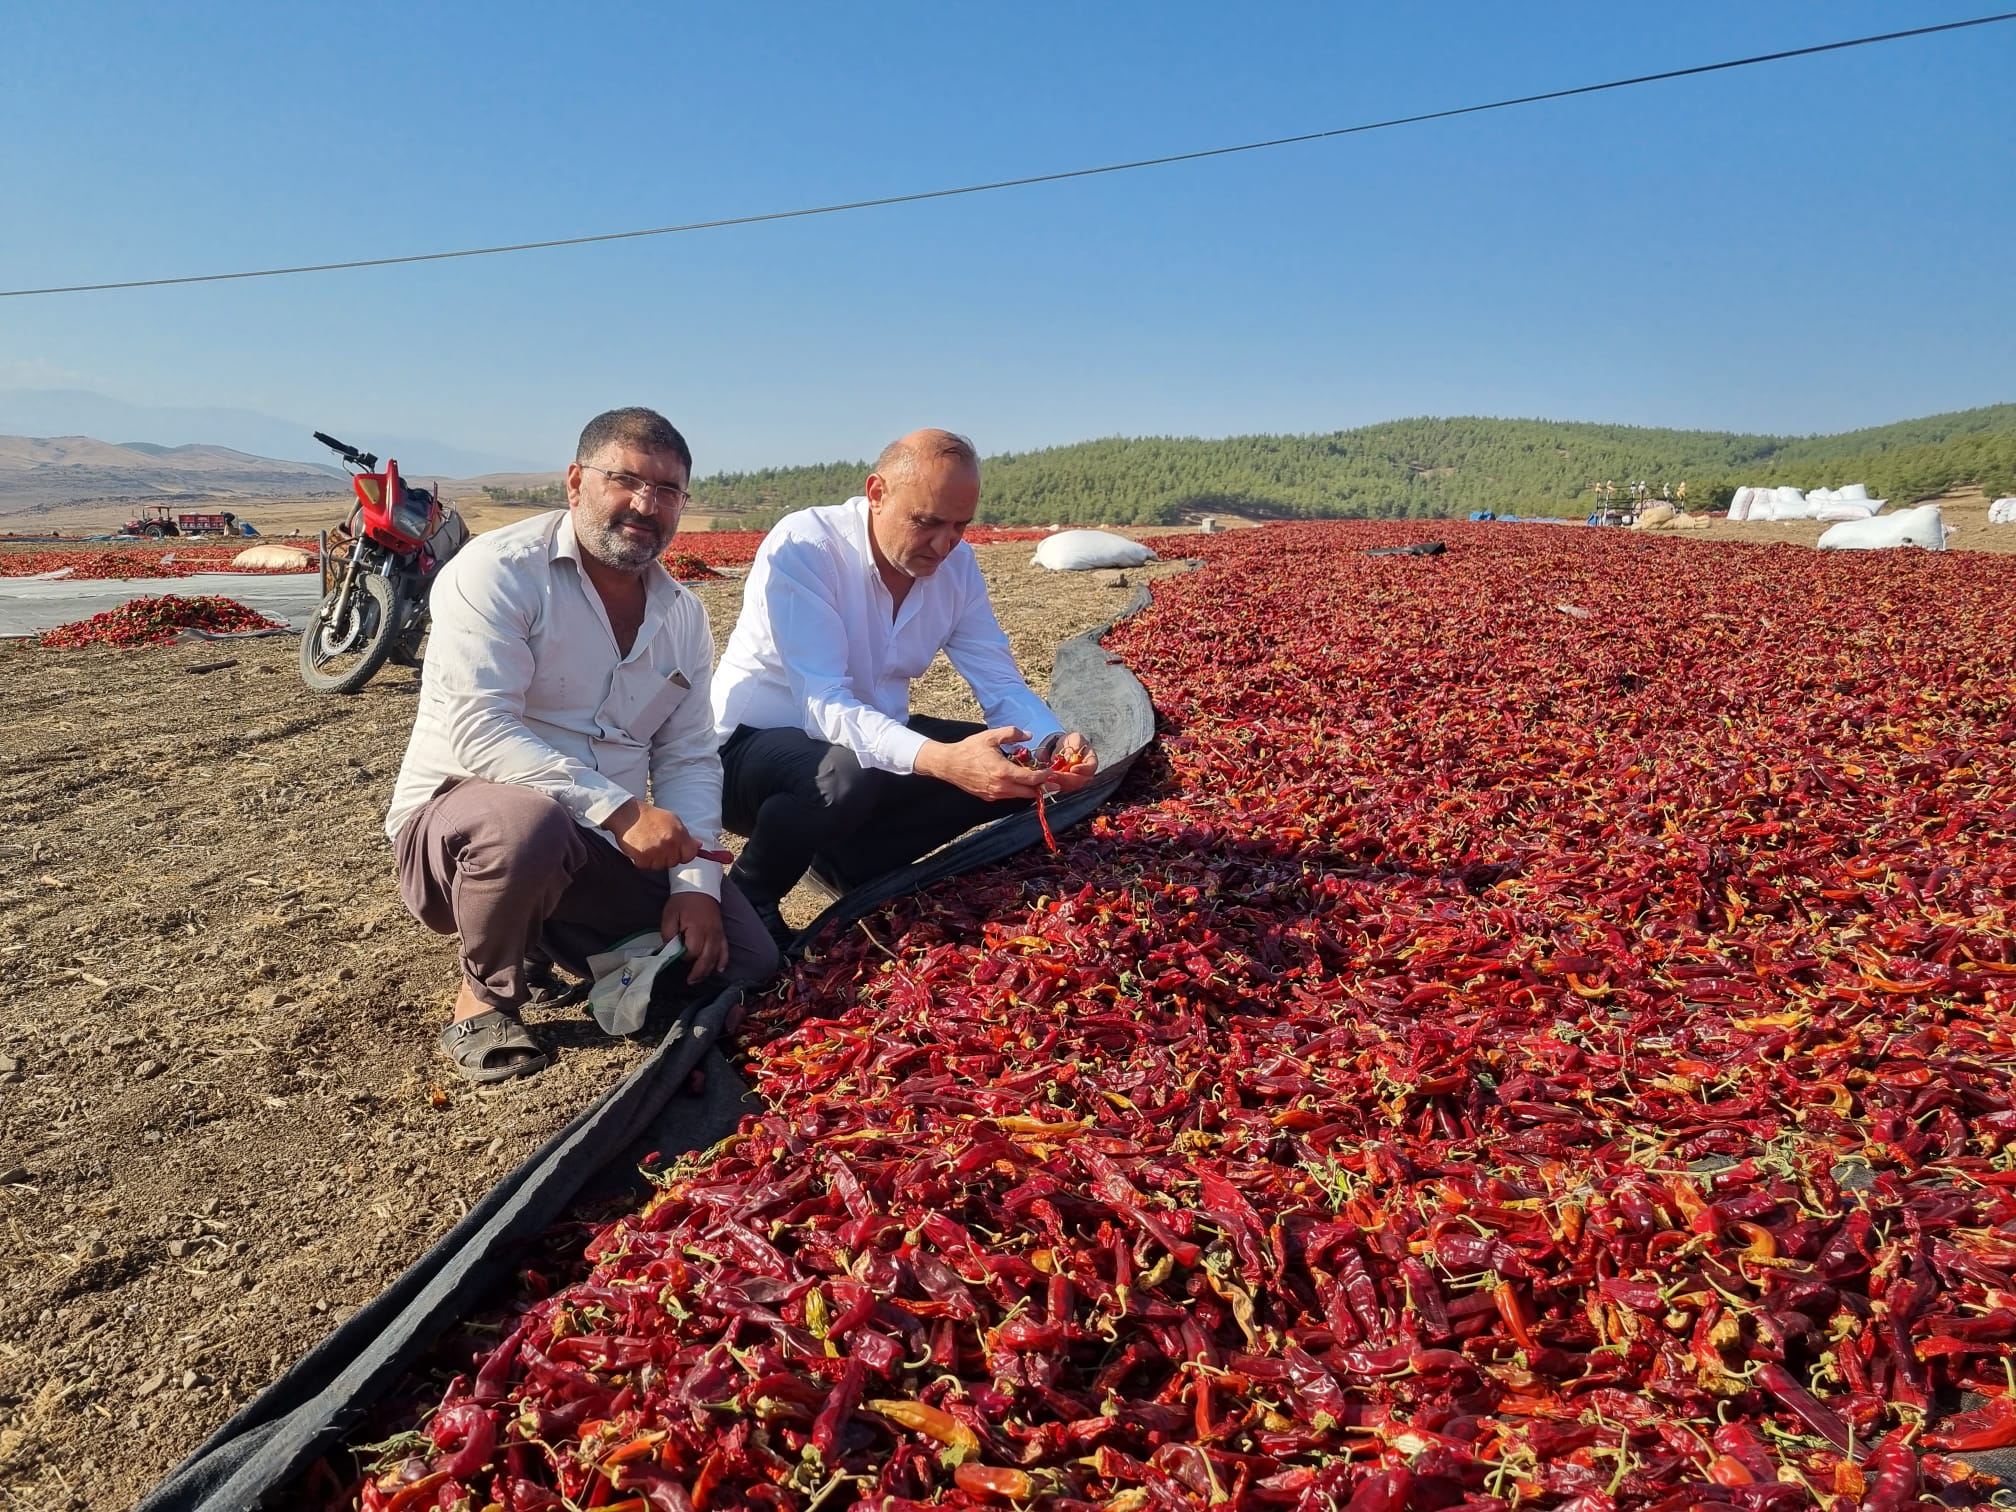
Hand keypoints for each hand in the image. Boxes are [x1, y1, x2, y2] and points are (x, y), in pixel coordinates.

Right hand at [605, 799, 700, 868]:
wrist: (629, 814)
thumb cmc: (651, 817)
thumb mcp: (673, 820)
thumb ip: (686, 835)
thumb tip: (698, 845)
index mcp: (679, 834)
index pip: (690, 855)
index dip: (684, 855)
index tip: (679, 852)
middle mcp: (669, 843)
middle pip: (674, 862)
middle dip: (668, 856)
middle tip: (659, 845)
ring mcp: (655, 851)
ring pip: (660, 866)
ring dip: (655, 860)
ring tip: (649, 846)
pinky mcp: (642, 857)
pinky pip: (647, 866)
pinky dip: (643, 861)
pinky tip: (641, 849)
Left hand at [661, 891, 727, 982]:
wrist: (699, 887)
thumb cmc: (682, 901)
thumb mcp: (669, 915)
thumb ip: (668, 933)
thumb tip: (671, 947)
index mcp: (697, 929)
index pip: (692, 951)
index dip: (684, 956)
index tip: (677, 952)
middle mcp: (711, 934)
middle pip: (707, 959)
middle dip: (698, 972)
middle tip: (689, 981)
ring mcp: (718, 934)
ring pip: (716, 957)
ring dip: (708, 970)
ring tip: (699, 978)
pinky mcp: (721, 932)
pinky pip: (725, 949)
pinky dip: (723, 960)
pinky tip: (719, 969)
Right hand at [914, 725, 1051, 801]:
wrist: (949, 764)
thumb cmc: (969, 749)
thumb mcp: (991, 736)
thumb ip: (1012, 733)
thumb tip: (1029, 735)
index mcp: (1003, 771)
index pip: (1031, 779)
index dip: (1045, 776)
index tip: (1051, 772)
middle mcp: (1001, 786)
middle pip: (1029, 793)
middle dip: (1042, 786)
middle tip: (1050, 780)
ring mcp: (994, 794)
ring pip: (1019, 796)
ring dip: (1029, 789)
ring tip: (1036, 780)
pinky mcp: (988, 797)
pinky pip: (1008, 796)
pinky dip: (1016, 791)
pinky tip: (1017, 781)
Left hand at [1039, 731, 1098, 794]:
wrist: (1064, 747)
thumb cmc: (1072, 742)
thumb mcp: (1075, 738)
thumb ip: (1076, 744)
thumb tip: (1072, 755)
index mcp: (1091, 761)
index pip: (1091, 767)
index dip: (1083, 769)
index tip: (1073, 769)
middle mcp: (1086, 773)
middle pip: (1079, 780)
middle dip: (1066, 778)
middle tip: (1054, 774)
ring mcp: (1077, 780)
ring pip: (1070, 786)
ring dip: (1058, 782)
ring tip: (1048, 777)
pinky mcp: (1067, 784)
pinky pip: (1061, 786)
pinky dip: (1054, 784)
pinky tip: (1046, 779)